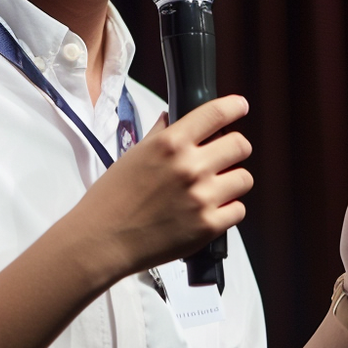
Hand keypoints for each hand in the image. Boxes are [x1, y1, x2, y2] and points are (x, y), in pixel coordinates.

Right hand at [77, 95, 253, 276]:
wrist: (102, 240)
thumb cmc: (112, 198)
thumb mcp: (134, 154)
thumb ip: (160, 133)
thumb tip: (173, 118)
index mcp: (171, 144)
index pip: (217, 114)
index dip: (234, 107)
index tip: (239, 107)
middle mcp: (190, 167)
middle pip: (240, 145)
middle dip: (234, 148)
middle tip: (223, 156)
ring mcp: (202, 197)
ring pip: (244, 178)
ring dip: (232, 181)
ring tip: (214, 187)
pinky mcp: (208, 226)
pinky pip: (239, 210)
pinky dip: (228, 209)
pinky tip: (209, 209)